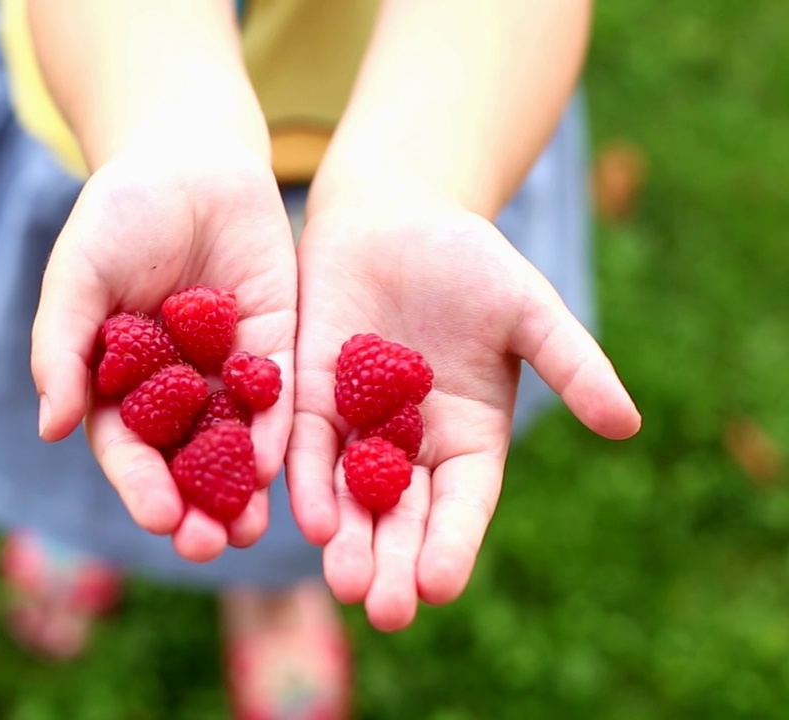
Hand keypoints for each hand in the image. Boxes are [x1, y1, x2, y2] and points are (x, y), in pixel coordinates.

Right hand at [31, 136, 297, 562]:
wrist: (189, 158)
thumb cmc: (119, 215)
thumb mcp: (79, 277)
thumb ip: (63, 348)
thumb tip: (52, 429)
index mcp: (118, 382)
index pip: (128, 448)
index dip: (140, 484)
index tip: (156, 516)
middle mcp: (172, 391)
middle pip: (183, 462)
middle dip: (195, 507)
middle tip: (208, 546)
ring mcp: (224, 373)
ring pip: (234, 446)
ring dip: (242, 493)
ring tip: (252, 533)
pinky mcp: (272, 350)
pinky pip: (277, 400)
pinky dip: (277, 435)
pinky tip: (283, 470)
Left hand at [287, 201, 640, 629]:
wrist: (394, 216)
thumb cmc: (471, 262)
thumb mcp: (528, 311)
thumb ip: (571, 364)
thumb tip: (627, 424)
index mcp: (468, 438)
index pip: (461, 505)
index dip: (451, 544)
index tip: (440, 586)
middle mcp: (409, 446)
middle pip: (400, 517)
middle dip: (392, 562)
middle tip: (384, 610)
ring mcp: (355, 425)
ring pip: (348, 494)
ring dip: (346, 539)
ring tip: (344, 582)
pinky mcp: (308, 396)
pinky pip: (305, 446)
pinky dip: (306, 480)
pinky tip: (308, 516)